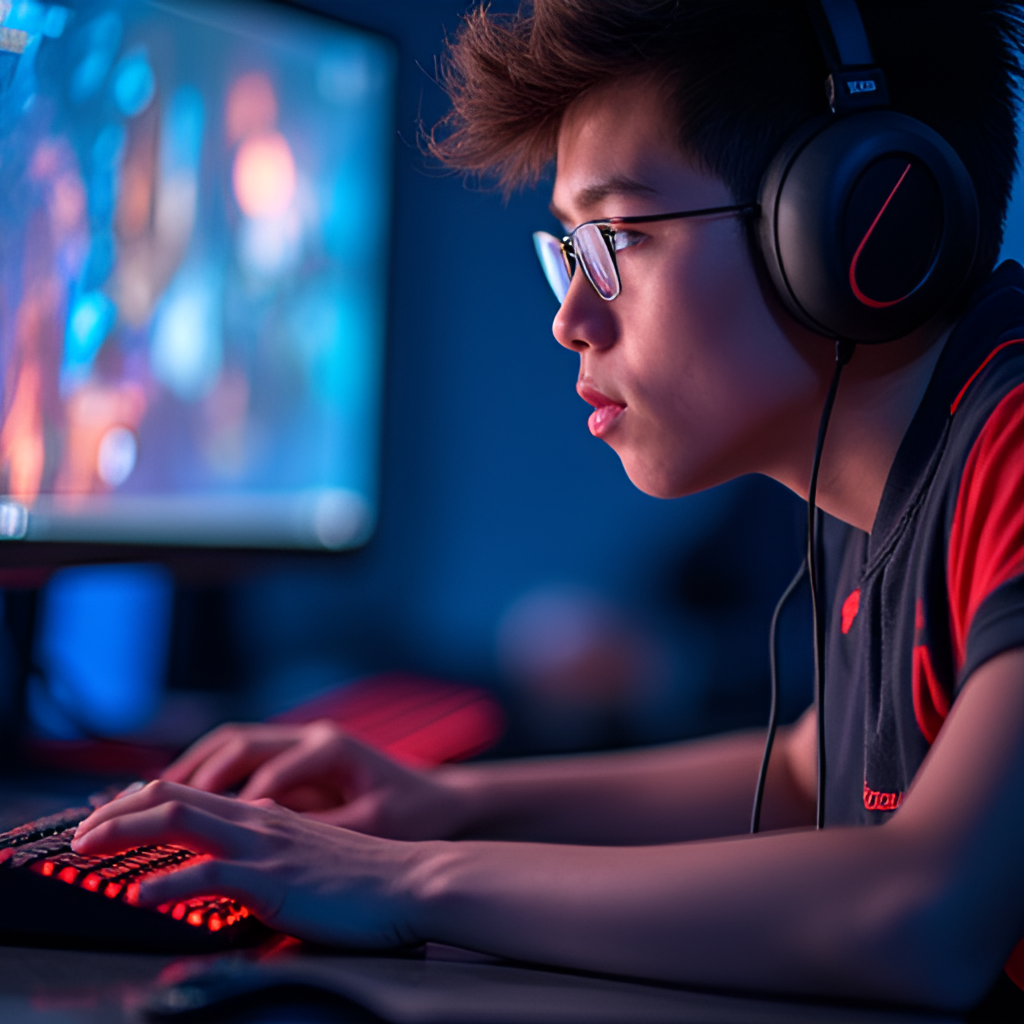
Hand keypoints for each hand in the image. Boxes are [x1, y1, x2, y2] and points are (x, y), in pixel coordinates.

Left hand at [71, 781, 429, 948]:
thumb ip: (271, 842)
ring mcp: (266, 846)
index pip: (188, 791)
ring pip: (180, 821)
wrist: (413, 879)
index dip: (139, 800)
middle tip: (79, 833)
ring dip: (124, 833)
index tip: (105, 819)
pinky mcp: (276, 880)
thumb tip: (233, 852)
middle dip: (116, 811)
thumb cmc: (367, 873)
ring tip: (87, 848)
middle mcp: (259, 818)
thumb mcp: (310, 848)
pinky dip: (168, 885)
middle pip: (172, 796)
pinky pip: (211, 875)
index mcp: (265, 811)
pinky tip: (141, 897)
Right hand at [162, 720, 471, 839]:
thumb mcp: (374, 826)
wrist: (439, 799)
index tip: (207, 836)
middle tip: (151, 805)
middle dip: (194, 776)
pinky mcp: (294, 761)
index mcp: (331, 748)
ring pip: (231, 746)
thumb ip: (324, 835)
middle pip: (237, 745)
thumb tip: (271, 851)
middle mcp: (310, 737)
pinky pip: (240, 762)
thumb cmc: (411, 812)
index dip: (239, 804)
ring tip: (150, 800)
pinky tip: (181, 804)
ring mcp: (300, 744)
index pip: (271, 773)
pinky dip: (208, 779)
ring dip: (192, 771)